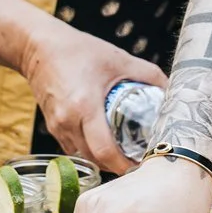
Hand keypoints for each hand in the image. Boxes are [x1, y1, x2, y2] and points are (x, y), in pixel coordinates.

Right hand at [18, 18, 166, 173]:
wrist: (39, 47)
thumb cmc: (79, 51)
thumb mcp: (119, 59)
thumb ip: (148, 75)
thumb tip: (172, 91)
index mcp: (85, 106)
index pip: (104, 150)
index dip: (123, 164)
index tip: (141, 165)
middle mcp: (68, 121)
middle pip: (95, 158)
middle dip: (116, 164)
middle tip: (138, 160)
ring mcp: (57, 126)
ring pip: (83, 155)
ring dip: (102, 158)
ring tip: (123, 152)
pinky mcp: (52, 126)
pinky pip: (73, 147)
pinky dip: (89, 148)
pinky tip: (103, 140)